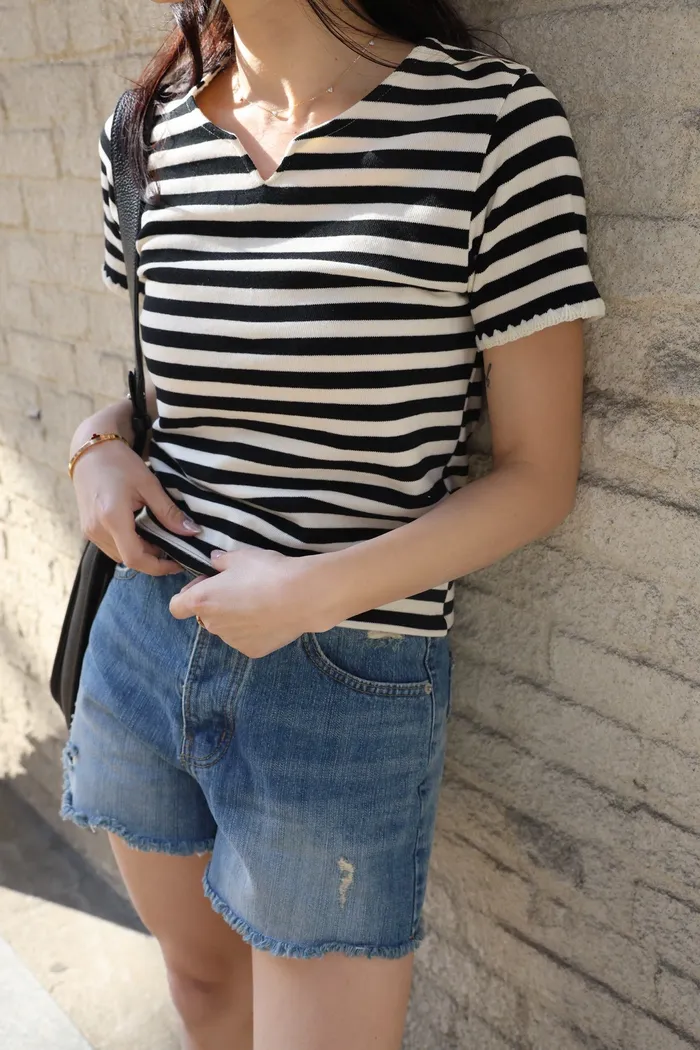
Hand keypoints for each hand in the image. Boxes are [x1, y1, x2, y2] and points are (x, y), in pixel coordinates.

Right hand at [71, 437, 201, 575]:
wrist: (90, 450)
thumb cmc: (120, 463)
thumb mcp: (148, 484)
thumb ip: (169, 512)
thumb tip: (192, 531)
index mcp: (112, 518)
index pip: (135, 558)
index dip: (159, 566)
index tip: (178, 562)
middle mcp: (97, 529)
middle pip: (129, 559)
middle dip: (153, 558)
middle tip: (174, 547)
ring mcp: (89, 531)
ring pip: (119, 555)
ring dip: (141, 552)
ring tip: (160, 539)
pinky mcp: (88, 529)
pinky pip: (111, 547)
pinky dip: (129, 545)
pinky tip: (142, 532)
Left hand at [168, 548, 326, 656]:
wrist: (302, 596)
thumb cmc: (266, 572)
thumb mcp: (241, 556)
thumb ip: (221, 560)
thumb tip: (214, 562)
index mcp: (202, 601)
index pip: (176, 607)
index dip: (187, 595)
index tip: (205, 585)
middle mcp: (212, 625)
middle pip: (205, 616)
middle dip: (217, 604)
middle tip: (241, 588)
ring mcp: (232, 641)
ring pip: (227, 629)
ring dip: (235, 618)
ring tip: (260, 602)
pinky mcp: (252, 650)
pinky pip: (246, 639)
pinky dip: (253, 630)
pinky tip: (271, 617)